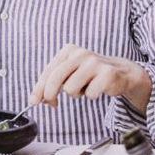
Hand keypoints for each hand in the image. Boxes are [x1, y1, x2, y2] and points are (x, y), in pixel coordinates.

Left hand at [29, 44, 151, 112]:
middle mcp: (80, 54)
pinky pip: (89, 94)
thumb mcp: (69, 74)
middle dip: (50, 94)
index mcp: (68, 50)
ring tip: (85, 88)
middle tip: (52, 104)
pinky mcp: (107, 74)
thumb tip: (37, 99)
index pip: (48, 71)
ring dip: (77, 94)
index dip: (39, 88)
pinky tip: (97, 88)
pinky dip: (91, 96)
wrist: (121, 72)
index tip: (33, 101)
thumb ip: (52, 84)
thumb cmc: (89, 74)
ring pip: (71, 89)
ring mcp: (95, 63)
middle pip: (56, 78)